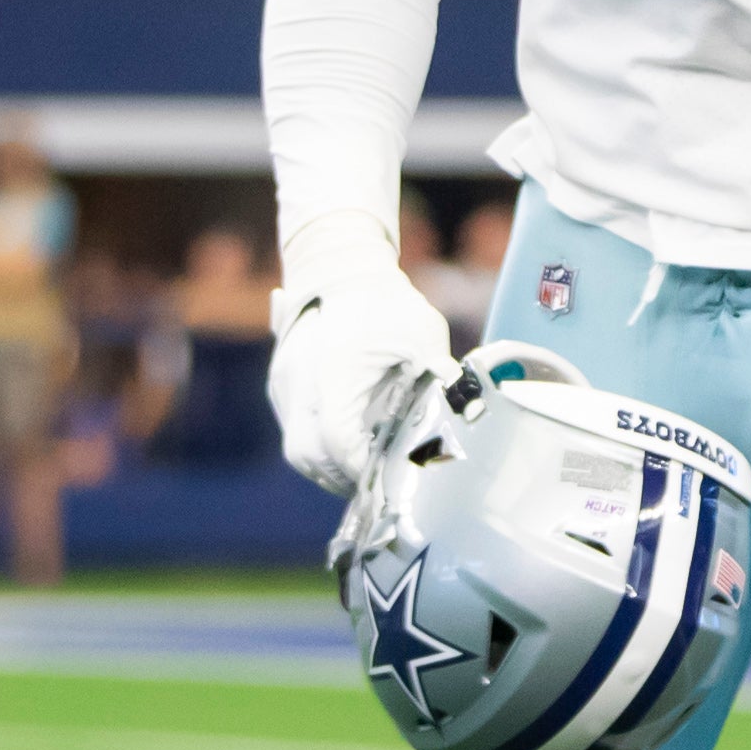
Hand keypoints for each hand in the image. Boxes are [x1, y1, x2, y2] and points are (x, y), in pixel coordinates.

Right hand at [268, 212, 455, 495]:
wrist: (341, 264)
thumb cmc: (387, 302)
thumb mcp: (425, 337)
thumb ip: (442, 379)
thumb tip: (469, 417)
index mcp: (336, 370)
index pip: (338, 440)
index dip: (361, 467)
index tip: (386, 475)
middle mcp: (300, 380)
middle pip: (307, 454)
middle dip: (342, 478)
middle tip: (377, 485)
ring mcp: (284, 382)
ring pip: (296, 448)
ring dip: (328, 466)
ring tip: (363, 470)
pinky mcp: (280, 381)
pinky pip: (293, 427)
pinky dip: (318, 445)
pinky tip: (348, 444)